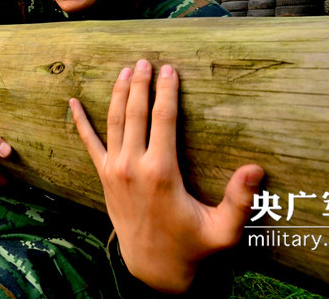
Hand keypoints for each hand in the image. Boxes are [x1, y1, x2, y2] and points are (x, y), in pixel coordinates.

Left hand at [69, 60, 263, 292]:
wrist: (154, 267)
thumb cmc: (192, 246)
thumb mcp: (223, 229)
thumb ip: (240, 200)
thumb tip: (256, 169)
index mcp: (161, 172)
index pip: (163, 119)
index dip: (167, 92)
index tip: (170, 70)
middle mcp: (133, 166)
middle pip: (134, 112)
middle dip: (139, 83)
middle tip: (145, 61)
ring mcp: (114, 170)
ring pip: (113, 121)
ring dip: (117, 93)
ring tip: (124, 70)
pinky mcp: (104, 177)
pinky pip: (88, 143)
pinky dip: (80, 121)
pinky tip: (73, 102)